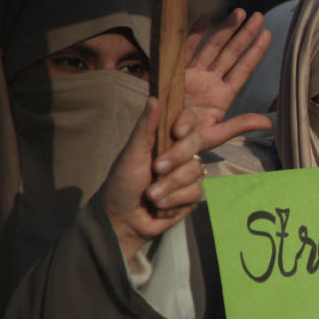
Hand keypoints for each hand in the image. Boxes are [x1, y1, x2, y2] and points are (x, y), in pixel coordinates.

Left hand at [103, 98, 205, 262]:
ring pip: (195, 170)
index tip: (177, 132)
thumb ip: (145, 128)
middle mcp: (180, 153)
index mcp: (165, 138)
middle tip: (156, 169)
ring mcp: (188, 174)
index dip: (187, 123)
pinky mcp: (193, 195)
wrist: (124, 220)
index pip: (188, 120)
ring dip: (170, 186)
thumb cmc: (122, 184)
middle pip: (195, 143)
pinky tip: (161, 205)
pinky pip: (195, 192)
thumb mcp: (131, 154)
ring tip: (151, 195)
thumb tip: (154, 98)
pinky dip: (174, 200)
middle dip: (175, 159)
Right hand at [178, 8, 273, 151]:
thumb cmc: (186, 145)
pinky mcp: (176, 74)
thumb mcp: (215, 136)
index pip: (243, 69)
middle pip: (231, 53)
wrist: (158, 144)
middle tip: (259, 16)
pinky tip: (206, 17)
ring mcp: (194, 76)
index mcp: (222, 97)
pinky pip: (187, 49)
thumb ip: (240, 125)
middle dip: (244, 34)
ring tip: (240, 13)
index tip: (267, 34)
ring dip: (226, 30)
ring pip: (213, 47)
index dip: (255, 51)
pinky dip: (195, 33)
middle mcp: (210, 83)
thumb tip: (268, 122)